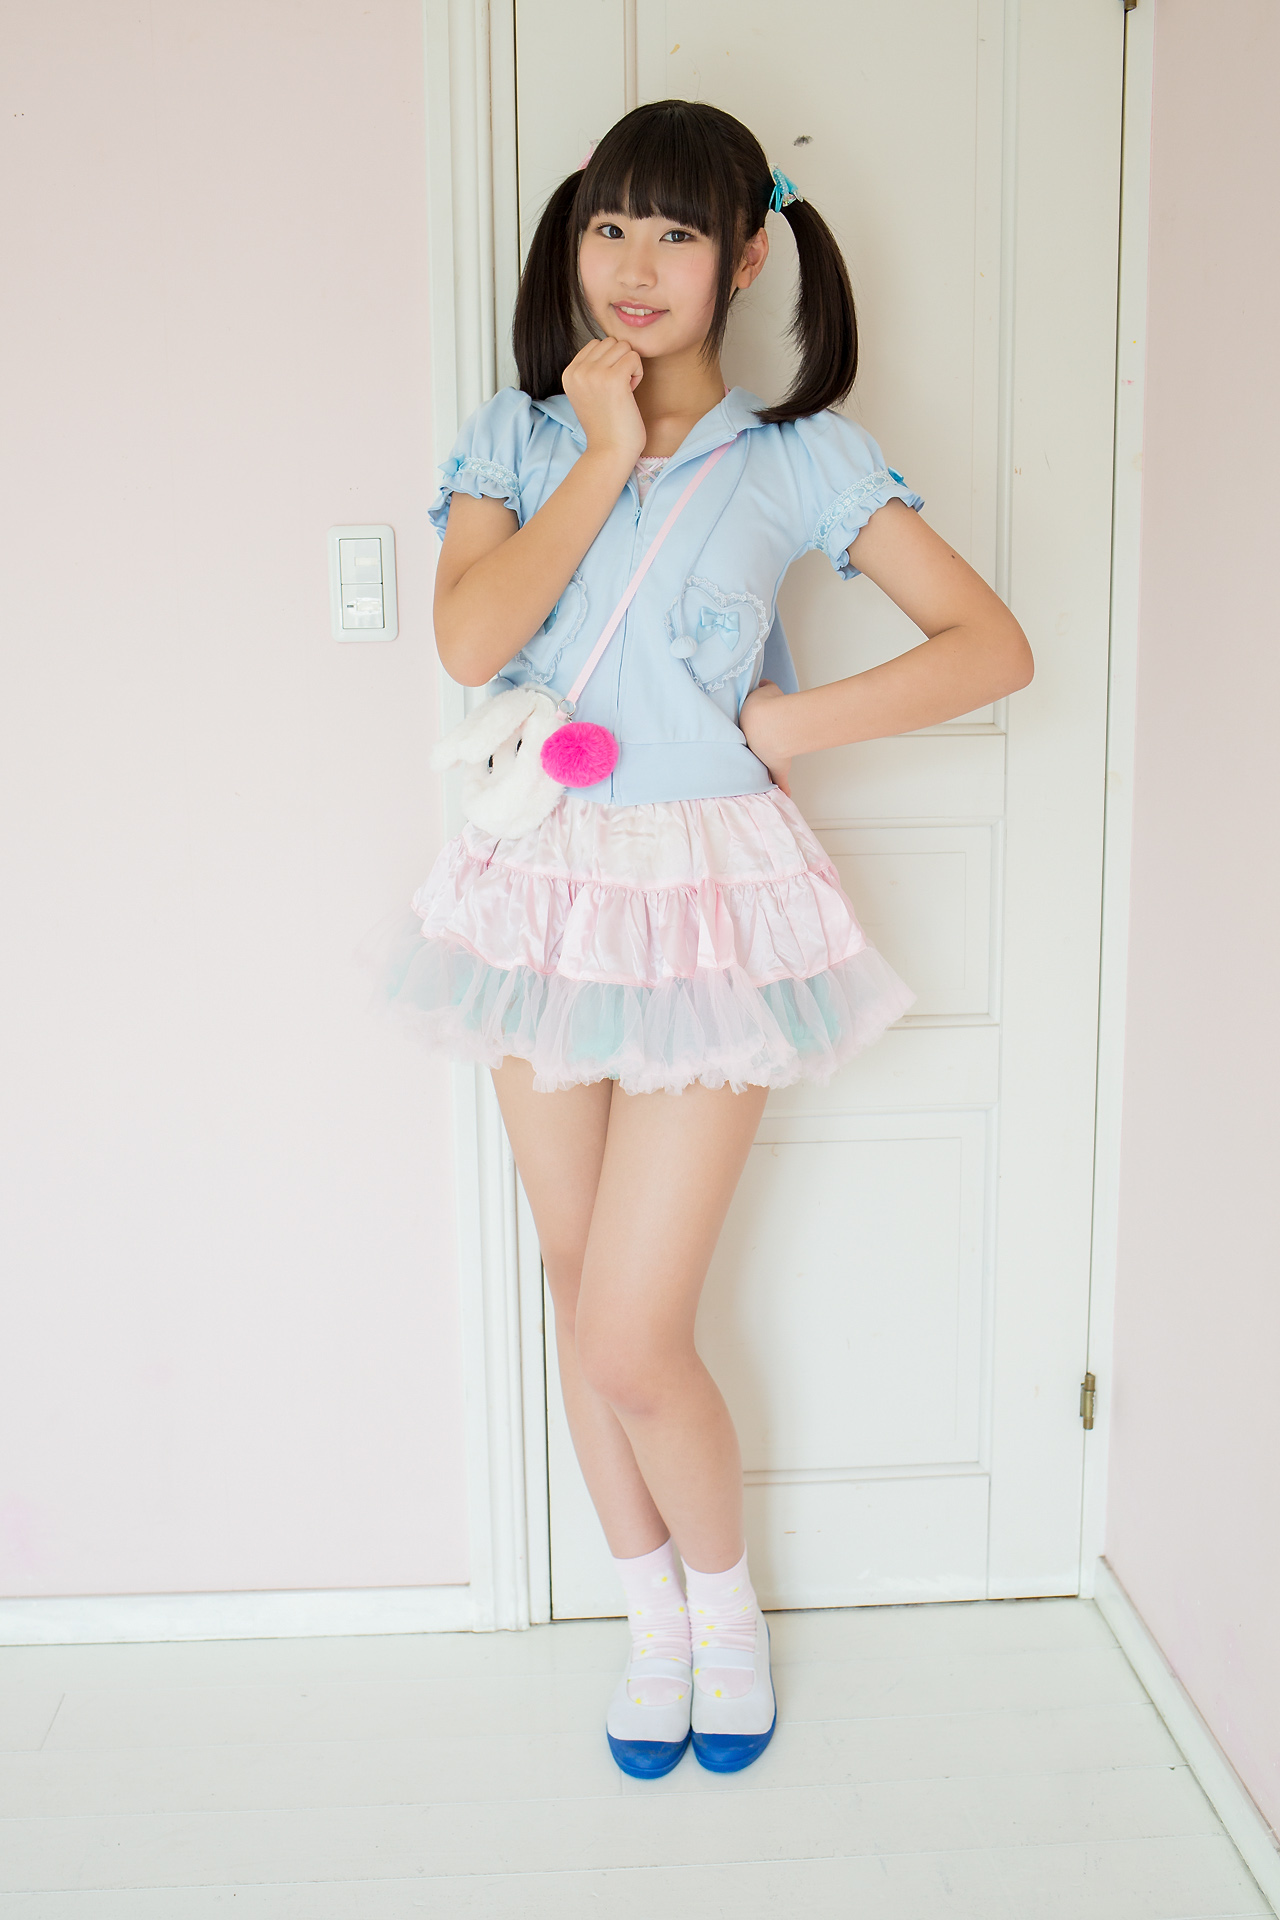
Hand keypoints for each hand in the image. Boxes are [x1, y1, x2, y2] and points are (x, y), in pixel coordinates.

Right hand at [562, 337, 646, 467]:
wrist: (609, 452)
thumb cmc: (606, 425)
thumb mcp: (587, 393)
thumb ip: (591, 369)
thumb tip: (612, 343)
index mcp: (569, 373)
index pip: (596, 344)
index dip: (608, 363)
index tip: (607, 388)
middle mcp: (578, 371)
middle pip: (611, 342)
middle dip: (619, 362)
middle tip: (617, 391)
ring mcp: (594, 374)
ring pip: (624, 346)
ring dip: (629, 367)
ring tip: (623, 392)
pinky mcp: (613, 379)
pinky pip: (634, 357)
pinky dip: (638, 374)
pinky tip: (630, 393)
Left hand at [738, 678, 792, 795]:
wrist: (772, 724)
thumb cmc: (767, 707)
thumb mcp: (766, 690)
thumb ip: (764, 687)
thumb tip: (764, 682)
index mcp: (744, 729)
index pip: (742, 732)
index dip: (746, 731)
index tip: (748, 733)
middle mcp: (750, 747)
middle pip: (750, 752)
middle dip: (751, 752)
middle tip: (755, 750)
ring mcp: (763, 760)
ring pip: (760, 768)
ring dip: (760, 771)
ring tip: (758, 776)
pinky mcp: (777, 767)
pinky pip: (780, 781)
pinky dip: (784, 789)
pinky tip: (786, 797)